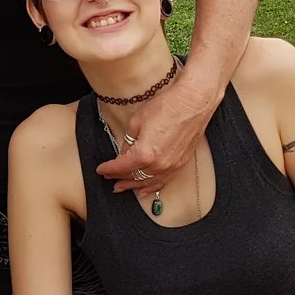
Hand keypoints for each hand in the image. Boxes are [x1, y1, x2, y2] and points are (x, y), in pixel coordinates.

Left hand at [95, 78, 217, 192]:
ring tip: (121, 188)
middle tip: (109, 178)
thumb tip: (125, 152)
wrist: (193, 103)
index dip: (108, 169)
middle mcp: (158, 165)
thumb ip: (128, 141)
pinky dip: (152, 187)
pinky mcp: (181, 164)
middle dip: (118, 177)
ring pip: (148, 182)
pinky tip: (145, 191)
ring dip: (133, 186)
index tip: (101, 169)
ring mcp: (171, 166)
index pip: (121, 167)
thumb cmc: (167, 107)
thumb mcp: (137, 121)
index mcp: (144, 154)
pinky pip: (163, 181)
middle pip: (133, 176)